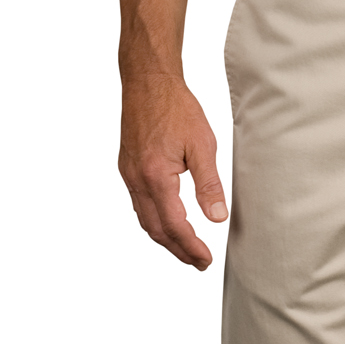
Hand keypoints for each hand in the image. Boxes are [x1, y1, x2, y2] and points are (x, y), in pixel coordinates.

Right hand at [119, 72, 227, 269]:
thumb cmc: (176, 107)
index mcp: (156, 177)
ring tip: (185, 248)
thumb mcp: (202, 144)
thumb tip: (217, 218)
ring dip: (165, 238)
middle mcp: (137, 181)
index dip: (191, 247)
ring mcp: (128, 175)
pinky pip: (138, 204)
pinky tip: (167, 220)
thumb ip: (209, 184)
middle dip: (177, 250)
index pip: (174, 225)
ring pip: (144, 219)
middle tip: (198, 262)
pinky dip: (154, 220)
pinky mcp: (127, 167)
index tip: (206, 260)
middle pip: (155, 230)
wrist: (147, 81)